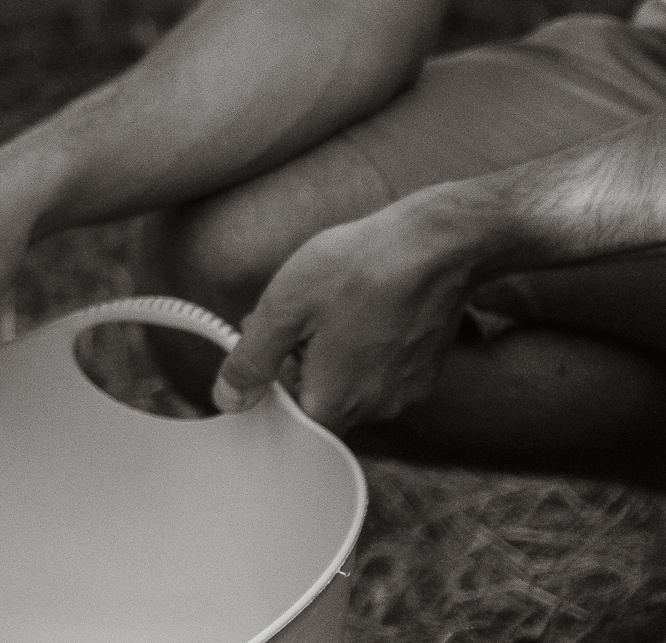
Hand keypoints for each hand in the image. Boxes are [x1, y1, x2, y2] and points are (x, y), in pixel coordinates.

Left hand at [211, 195, 477, 429]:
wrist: (437, 246)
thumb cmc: (358, 270)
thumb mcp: (283, 308)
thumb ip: (252, 361)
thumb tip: (228, 398)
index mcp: (336, 401)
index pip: (288, 419)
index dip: (271, 382)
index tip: (269, 345)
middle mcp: (377, 408)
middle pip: (320, 399)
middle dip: (297, 361)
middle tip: (295, 314)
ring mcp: (406, 390)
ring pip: (350, 381)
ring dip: (330, 351)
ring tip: (330, 302)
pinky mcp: (426, 369)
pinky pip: (380, 368)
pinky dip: (363, 344)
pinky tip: (362, 305)